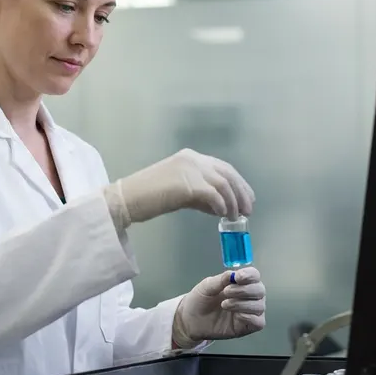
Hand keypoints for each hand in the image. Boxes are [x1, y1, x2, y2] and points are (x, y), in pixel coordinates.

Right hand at [102, 149, 253, 230]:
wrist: (127, 199)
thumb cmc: (149, 197)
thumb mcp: (179, 192)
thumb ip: (200, 195)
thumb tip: (221, 206)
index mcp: (191, 157)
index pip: (223, 167)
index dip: (238, 183)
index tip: (247, 198)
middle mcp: (193, 159)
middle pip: (227, 173)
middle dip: (241, 192)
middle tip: (248, 210)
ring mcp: (190, 169)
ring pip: (223, 184)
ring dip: (233, 202)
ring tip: (237, 217)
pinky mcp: (187, 184)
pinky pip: (213, 194)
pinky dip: (220, 205)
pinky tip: (222, 215)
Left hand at [172, 267, 265, 348]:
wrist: (191, 320)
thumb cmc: (200, 301)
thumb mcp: (207, 286)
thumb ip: (221, 280)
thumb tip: (233, 274)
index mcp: (240, 283)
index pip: (254, 275)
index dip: (249, 275)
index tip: (238, 277)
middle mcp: (248, 297)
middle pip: (260, 290)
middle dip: (244, 290)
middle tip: (226, 292)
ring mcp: (249, 312)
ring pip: (259, 306)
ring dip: (242, 304)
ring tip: (224, 304)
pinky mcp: (247, 326)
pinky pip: (259, 322)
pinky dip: (249, 317)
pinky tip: (237, 316)